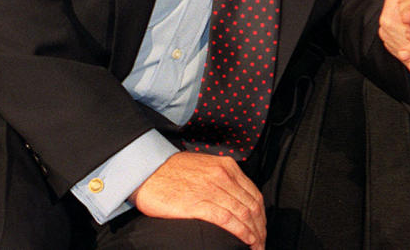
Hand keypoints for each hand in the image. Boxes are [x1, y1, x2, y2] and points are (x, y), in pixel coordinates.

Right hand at [131, 151, 265, 249]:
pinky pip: (228, 220)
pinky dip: (241, 232)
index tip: (262, 227)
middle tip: (262, 242)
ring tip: (256, 246)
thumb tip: (235, 198)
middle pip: (252, 205)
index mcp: (226, 167)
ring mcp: (212, 189)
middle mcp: (223, 176)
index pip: (254, 193)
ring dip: (255, 233)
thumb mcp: (205, 166)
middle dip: (261, 227)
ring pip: (244, 214)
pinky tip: (246, 241)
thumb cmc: (171, 170)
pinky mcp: (199, 203)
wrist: (147, 170)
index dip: (262, 214)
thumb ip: (222, 179)